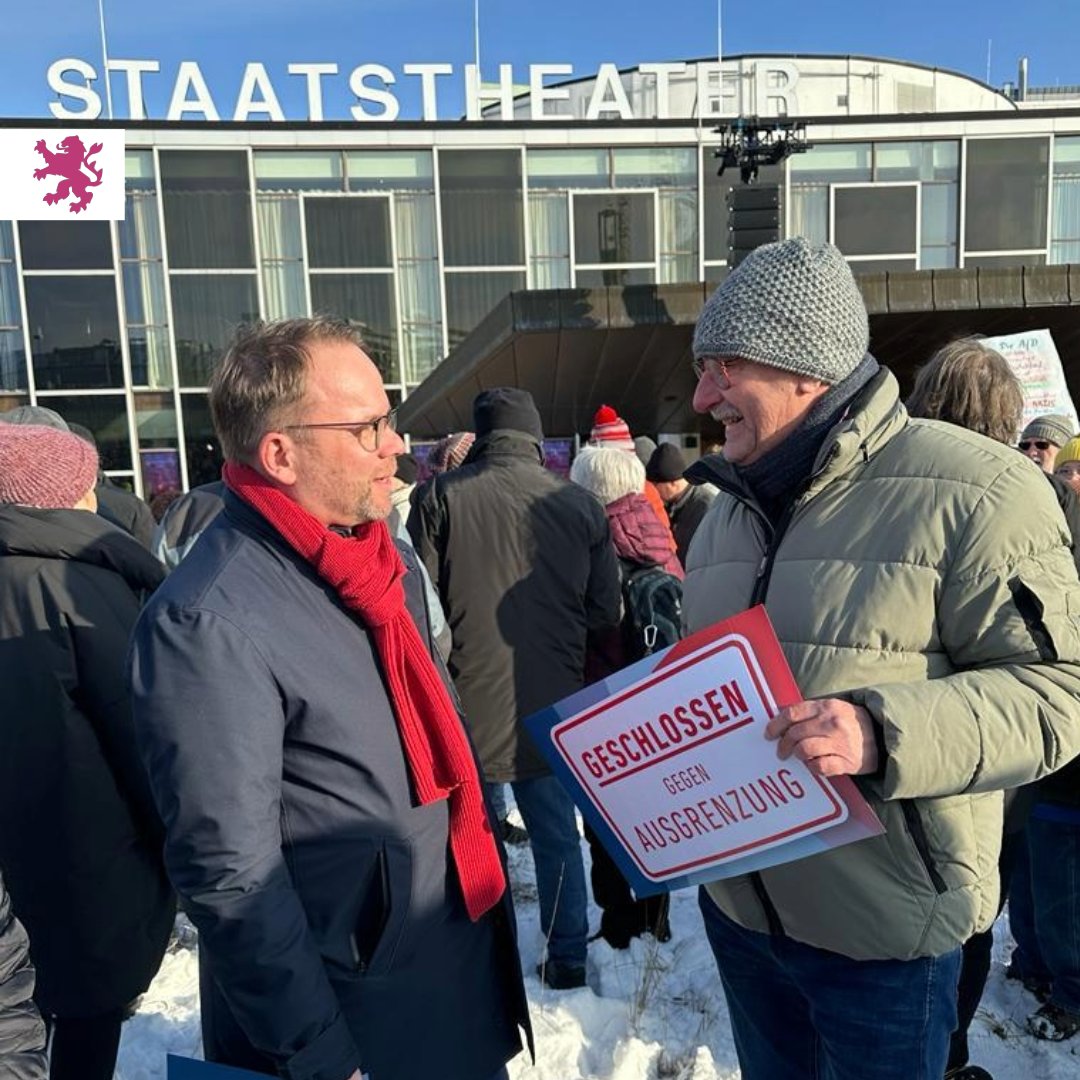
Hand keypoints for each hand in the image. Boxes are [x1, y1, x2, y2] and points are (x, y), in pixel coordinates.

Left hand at [764, 698, 878, 777]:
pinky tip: (814, 765)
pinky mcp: (847, 762)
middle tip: (781, 752)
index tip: (769, 733)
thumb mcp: (832, 708)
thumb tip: (780, 720)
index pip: (792, 713)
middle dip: (783, 744)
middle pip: (795, 734)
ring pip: (804, 750)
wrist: (884, 736)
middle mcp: (832, 723)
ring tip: (799, 756)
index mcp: (826, 706)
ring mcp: (841, 743)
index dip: (776, 724)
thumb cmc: (851, 722)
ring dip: (798, 755)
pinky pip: (819, 767)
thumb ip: (810, 712)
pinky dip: (812, 767)